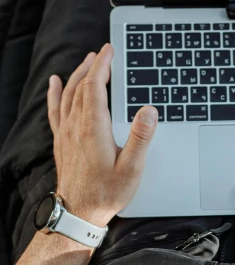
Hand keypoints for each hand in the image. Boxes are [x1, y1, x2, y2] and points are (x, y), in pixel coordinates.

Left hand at [47, 44, 157, 226]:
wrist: (79, 213)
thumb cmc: (107, 193)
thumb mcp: (132, 169)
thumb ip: (141, 138)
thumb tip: (149, 111)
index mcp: (94, 129)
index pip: (95, 87)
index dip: (103, 66)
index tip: (109, 51)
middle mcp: (76, 127)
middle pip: (82, 86)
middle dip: (93, 66)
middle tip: (104, 53)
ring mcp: (66, 133)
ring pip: (69, 94)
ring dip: (78, 75)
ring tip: (87, 61)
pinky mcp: (61, 141)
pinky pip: (55, 109)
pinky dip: (56, 93)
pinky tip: (56, 83)